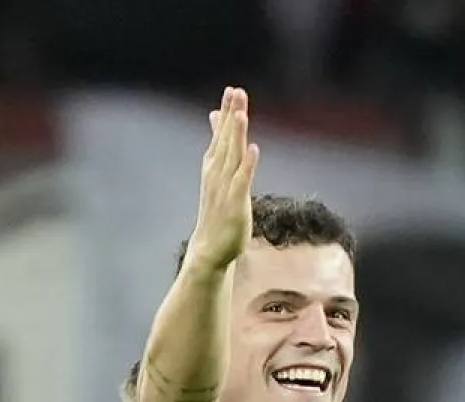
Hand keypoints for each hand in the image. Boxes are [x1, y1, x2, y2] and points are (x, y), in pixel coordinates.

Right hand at [186, 87, 260, 272]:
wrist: (210, 246)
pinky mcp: (235, 203)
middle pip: (226, 140)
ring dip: (236, 135)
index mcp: (214, 165)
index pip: (221, 134)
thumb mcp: (218, 175)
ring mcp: (225, 187)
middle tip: (237, 92)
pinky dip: (247, 165)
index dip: (226, 112)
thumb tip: (216, 120)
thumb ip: (219, 146)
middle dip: (231, 116)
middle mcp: (217, 173)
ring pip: (232, 157)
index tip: (232, 90)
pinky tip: (254, 149)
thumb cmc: (217, 209)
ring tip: (241, 114)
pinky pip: (241, 181)